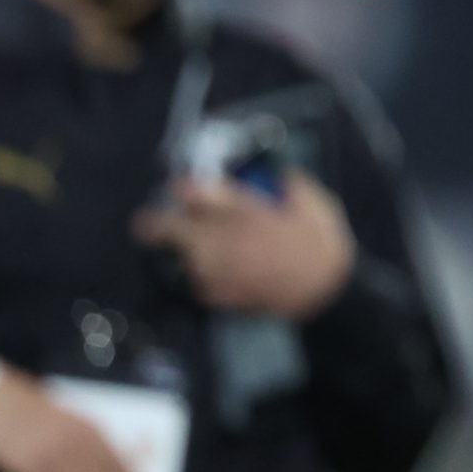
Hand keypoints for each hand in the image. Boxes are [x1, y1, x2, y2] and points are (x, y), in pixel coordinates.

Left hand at [134, 169, 355, 319]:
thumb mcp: (316, 205)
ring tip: (184, 249)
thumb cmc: (322, 247)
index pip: (195, 193)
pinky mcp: (220, 295)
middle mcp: (221, 239)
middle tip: (147, 223)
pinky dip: (198, 277)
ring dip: (180, 252)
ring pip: (180, 258)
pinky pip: (197, 284)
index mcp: (243, 211)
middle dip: (154, 225)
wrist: (325, 296)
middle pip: (170, 230)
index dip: (181, 189)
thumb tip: (279, 175)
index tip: (181, 189)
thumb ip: (292, 186)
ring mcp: (217, 271)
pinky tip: (210, 273)